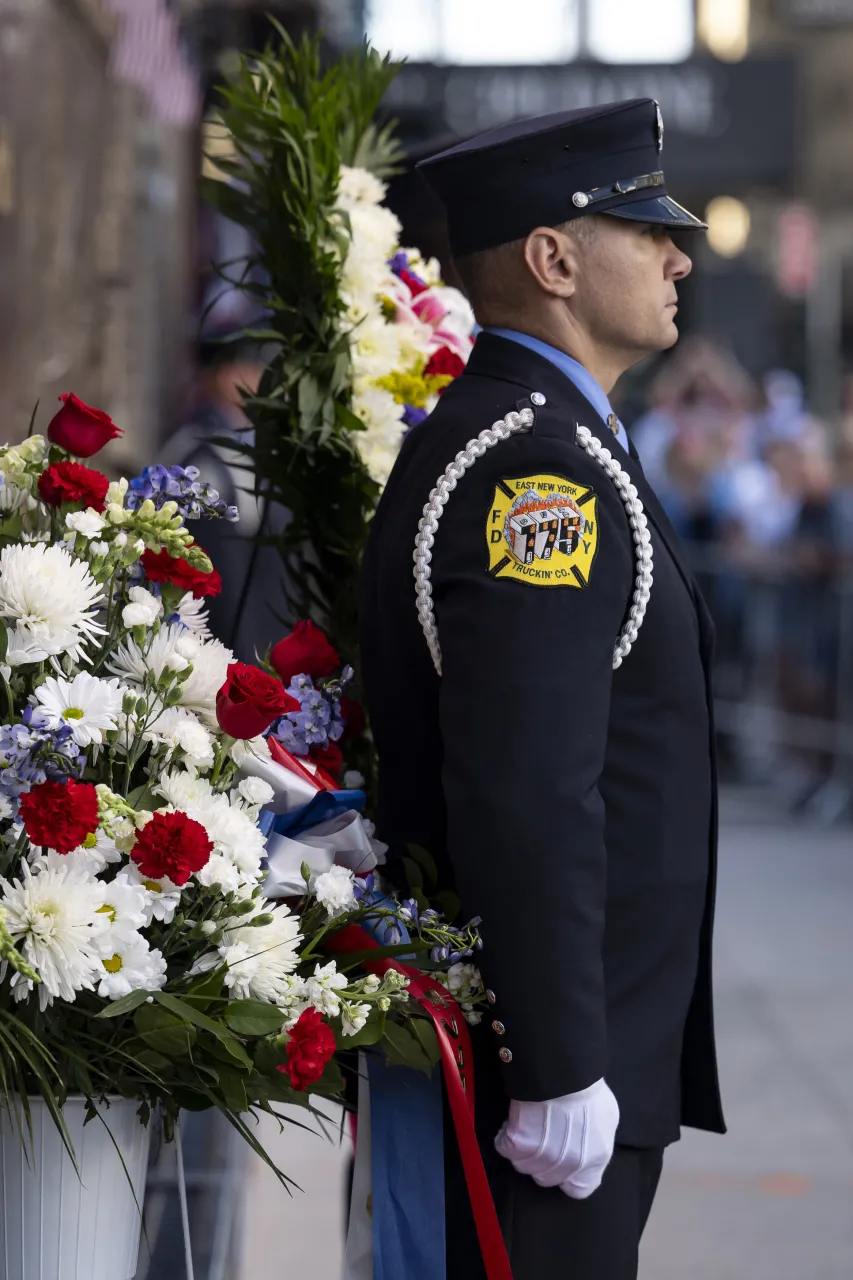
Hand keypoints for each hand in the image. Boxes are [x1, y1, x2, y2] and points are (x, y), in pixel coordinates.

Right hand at [494, 1078, 619, 1199]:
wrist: (562, 1073)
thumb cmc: (588, 1092)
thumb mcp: (606, 1120)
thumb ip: (596, 1144)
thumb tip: (587, 1152)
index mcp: (591, 1163)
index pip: (578, 1190)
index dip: (569, 1177)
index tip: (563, 1162)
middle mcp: (566, 1167)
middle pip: (546, 1178)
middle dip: (544, 1162)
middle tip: (544, 1138)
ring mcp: (539, 1157)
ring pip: (523, 1166)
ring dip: (524, 1151)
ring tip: (529, 1127)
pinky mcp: (517, 1143)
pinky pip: (504, 1148)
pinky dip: (505, 1138)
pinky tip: (514, 1123)